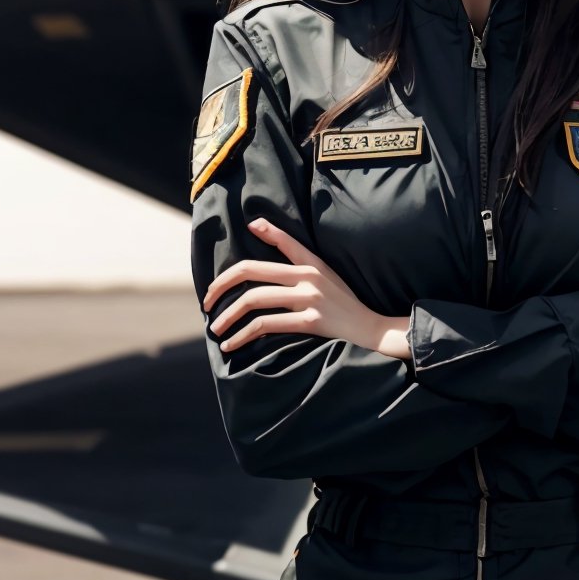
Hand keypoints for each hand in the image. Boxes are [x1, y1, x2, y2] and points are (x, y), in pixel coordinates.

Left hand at [202, 217, 381, 353]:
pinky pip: (266, 325)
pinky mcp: (310, 321)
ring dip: (227, 316)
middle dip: (220, 286)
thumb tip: (263, 234)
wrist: (371, 329)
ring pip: (254, 299)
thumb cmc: (344, 303)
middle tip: (206, 301)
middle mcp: (307, 276)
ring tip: (216, 329)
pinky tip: (232, 345)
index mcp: (311, 263)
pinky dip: (243, 336)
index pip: (279, 241)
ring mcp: (309, 298)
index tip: (233, 245)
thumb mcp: (326, 275)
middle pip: (251, 271)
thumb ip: (299, 259)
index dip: (254, 238)